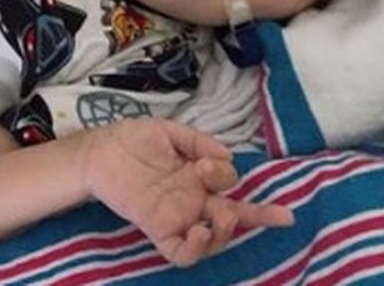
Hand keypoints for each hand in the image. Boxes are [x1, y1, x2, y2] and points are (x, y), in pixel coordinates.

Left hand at [82, 118, 293, 266]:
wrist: (97, 151)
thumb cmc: (130, 139)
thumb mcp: (166, 131)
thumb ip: (196, 140)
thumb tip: (228, 155)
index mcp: (196, 175)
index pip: (228, 183)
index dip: (226, 174)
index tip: (207, 163)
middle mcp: (192, 199)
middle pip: (234, 215)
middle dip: (263, 216)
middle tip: (286, 216)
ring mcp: (176, 215)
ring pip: (213, 239)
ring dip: (226, 233)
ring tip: (224, 216)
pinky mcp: (157, 227)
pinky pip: (182, 251)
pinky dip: (196, 249)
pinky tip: (199, 230)